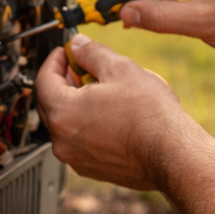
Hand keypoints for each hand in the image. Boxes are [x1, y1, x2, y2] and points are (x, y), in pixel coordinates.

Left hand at [35, 34, 194, 190]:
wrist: (172, 154)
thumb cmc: (150, 117)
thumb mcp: (120, 68)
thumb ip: (91, 52)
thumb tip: (77, 45)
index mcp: (63, 113)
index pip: (42, 79)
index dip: (54, 60)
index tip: (65, 53)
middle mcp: (62, 140)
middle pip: (50, 102)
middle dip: (63, 82)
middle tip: (83, 68)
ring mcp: (75, 158)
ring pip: (65, 124)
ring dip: (76, 104)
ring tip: (102, 91)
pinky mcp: (91, 168)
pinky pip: (79, 141)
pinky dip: (86, 125)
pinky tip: (110, 114)